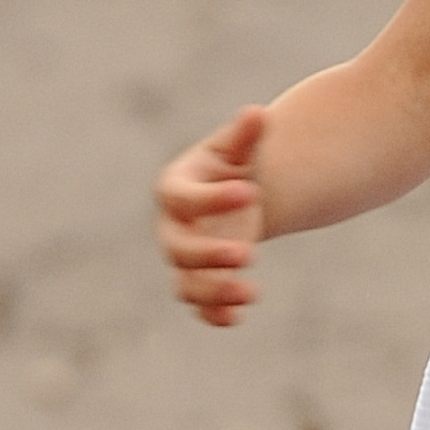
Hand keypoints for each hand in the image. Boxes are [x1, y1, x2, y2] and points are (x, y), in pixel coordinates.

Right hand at [156, 105, 267, 325]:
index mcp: (175, 189)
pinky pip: (199, 304)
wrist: (239, 199)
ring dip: (214, 292)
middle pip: (177, 249)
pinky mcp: (199, 281)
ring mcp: (183, 259)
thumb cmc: (235, 167)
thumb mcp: (240, 148)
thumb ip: (247, 135)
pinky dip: (214, 313)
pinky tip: (237, 316)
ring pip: (186, 283)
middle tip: (248, 253)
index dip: (212, 198)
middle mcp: (172, 228)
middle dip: (209, 255)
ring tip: (251, 292)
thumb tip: (258, 113)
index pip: (183, 197)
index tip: (251, 193)